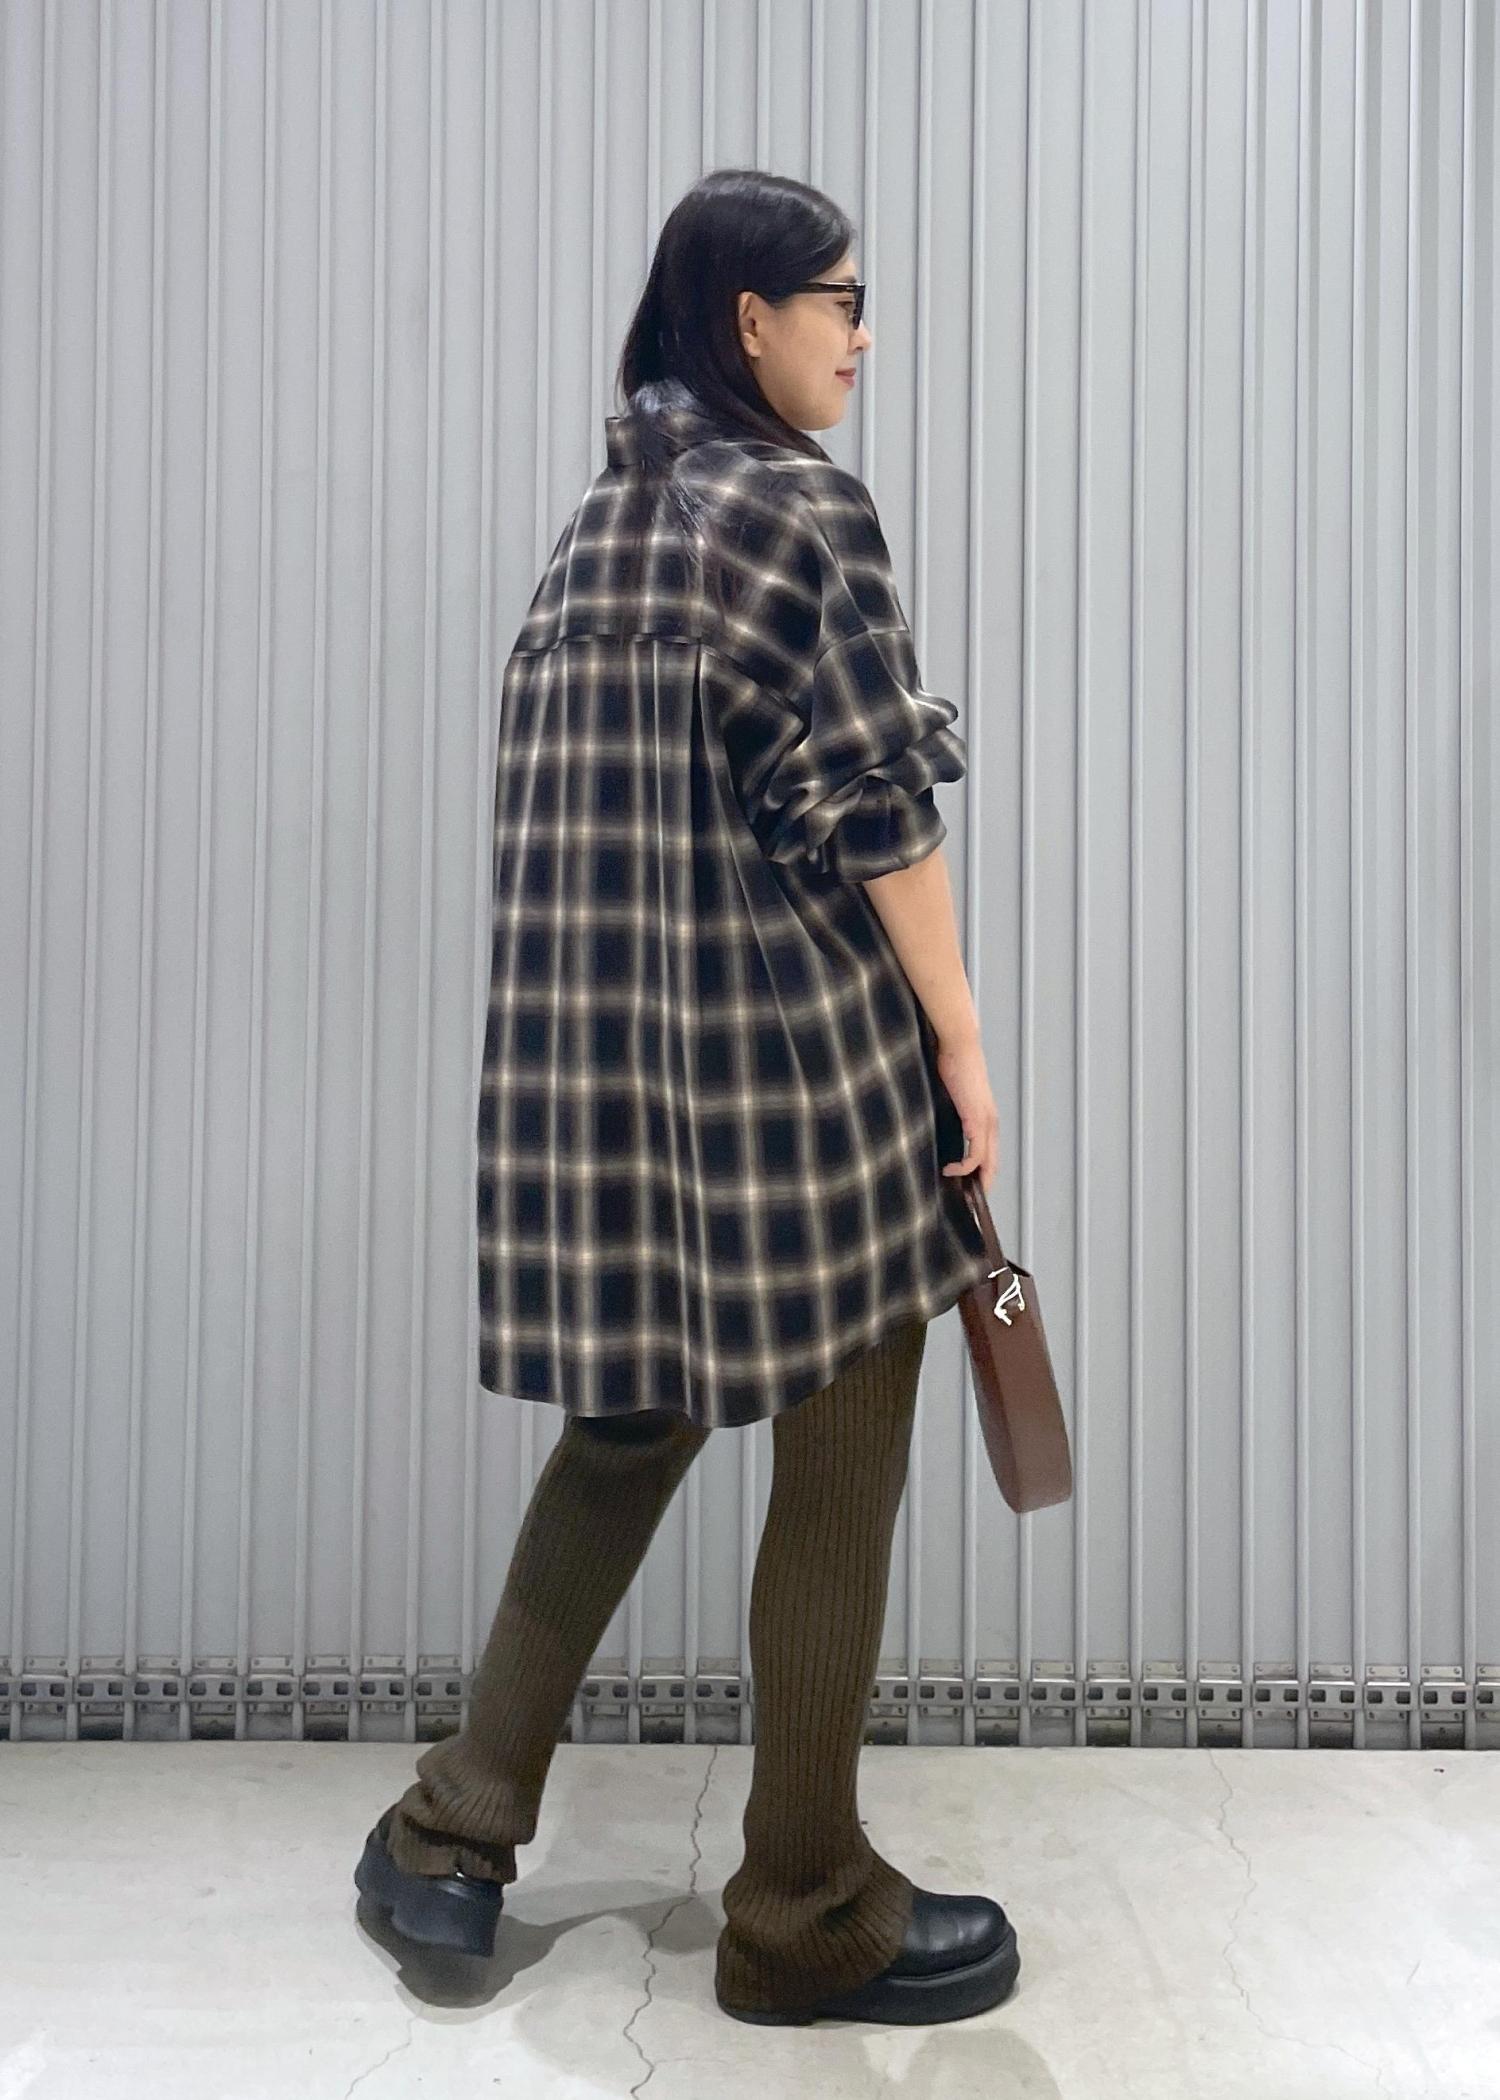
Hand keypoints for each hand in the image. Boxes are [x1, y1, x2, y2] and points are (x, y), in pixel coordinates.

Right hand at [935, 1034, 999, 1196]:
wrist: (960, 1046)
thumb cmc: (955, 1064)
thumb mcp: (956, 1095)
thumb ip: (954, 1112)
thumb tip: (941, 1127)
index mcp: (987, 1118)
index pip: (990, 1154)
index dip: (983, 1174)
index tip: (969, 1189)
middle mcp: (992, 1123)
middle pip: (993, 1165)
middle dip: (982, 1185)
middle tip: (968, 1204)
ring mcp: (986, 1122)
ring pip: (987, 1163)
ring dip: (973, 1180)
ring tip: (956, 1190)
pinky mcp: (976, 1120)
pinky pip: (975, 1154)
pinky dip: (963, 1167)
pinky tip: (949, 1170)